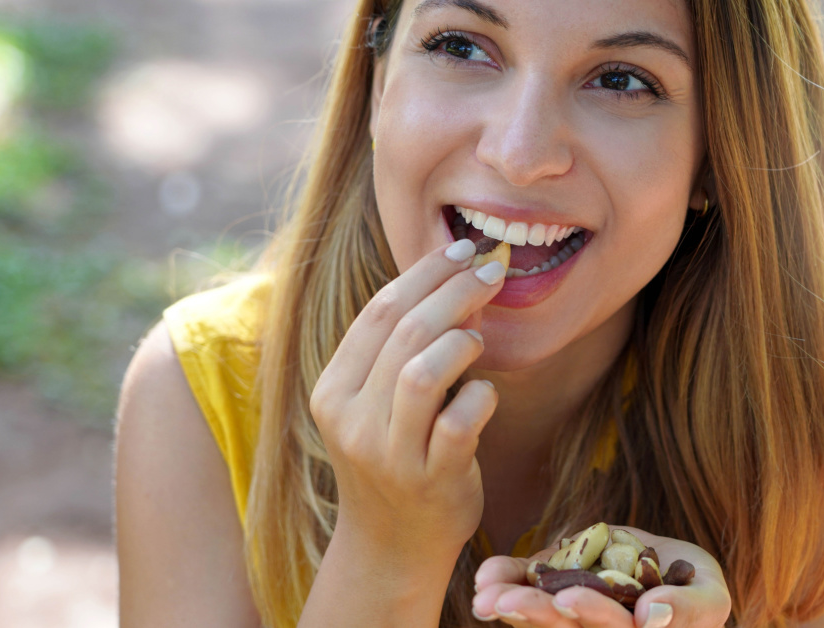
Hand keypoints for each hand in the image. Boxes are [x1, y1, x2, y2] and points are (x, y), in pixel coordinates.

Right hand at [309, 239, 505, 562]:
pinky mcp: (430, 480)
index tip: (460, 250)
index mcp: (332, 391)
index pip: (376, 313)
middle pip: (403, 333)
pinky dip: (481, 396)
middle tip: (491, 272)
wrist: (391, 547)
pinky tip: (485, 393)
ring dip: (462, 342)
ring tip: (480, 338)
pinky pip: (459, 422)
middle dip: (454, 292)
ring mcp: (389, 454)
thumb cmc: (393, 460)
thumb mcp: (374, 405)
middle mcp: (352, 420)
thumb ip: (397, 352)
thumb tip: (454, 282)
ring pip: (423, 373)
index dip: (423, 274)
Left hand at [471, 526, 731, 626]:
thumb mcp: (707, 593)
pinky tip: (485, 575)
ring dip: (509, 603)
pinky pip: (523, 581)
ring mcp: (568, 609)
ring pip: (536, 612)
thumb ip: (692, 608)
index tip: (568, 599)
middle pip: (564, 626)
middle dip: (535, 612)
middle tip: (506, 602)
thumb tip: (652, 615)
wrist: (661, 560)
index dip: (592, 615)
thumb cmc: (693, 585)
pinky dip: (503, 576)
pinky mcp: (549, 582)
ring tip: (484, 596)